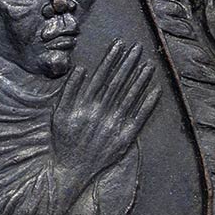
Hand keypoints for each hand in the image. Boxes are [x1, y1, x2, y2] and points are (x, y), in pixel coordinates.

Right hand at [53, 39, 160, 185]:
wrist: (71, 169)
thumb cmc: (64, 140)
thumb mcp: (59, 114)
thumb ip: (69, 91)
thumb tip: (81, 69)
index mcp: (84, 105)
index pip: (101, 76)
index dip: (111, 59)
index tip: (120, 45)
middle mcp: (100, 113)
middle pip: (117, 82)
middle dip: (128, 63)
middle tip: (138, 48)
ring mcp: (113, 125)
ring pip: (130, 97)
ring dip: (140, 80)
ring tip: (149, 65)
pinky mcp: (124, 138)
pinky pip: (139, 118)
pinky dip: (148, 104)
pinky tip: (155, 91)